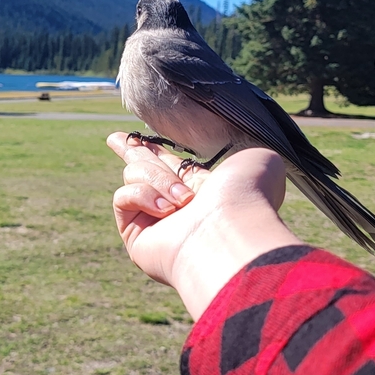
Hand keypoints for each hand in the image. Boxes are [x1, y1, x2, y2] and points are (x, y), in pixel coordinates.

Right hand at [107, 134, 300, 320]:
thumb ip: (243, 154)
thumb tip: (232, 168)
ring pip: (133, 174)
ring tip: (184, 201)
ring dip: (158, 180)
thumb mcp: (257, 160)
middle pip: (141, 166)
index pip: (167, 165)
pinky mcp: (134, 235)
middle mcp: (176, 206)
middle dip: (132, 151)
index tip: (124, 139)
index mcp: (203, 188)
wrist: (231, 233)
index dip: (148, 150)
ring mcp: (154, 222)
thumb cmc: (247, 196)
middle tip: (117, 140)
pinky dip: (142, 196)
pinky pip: (122, 197)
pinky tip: (167, 212)